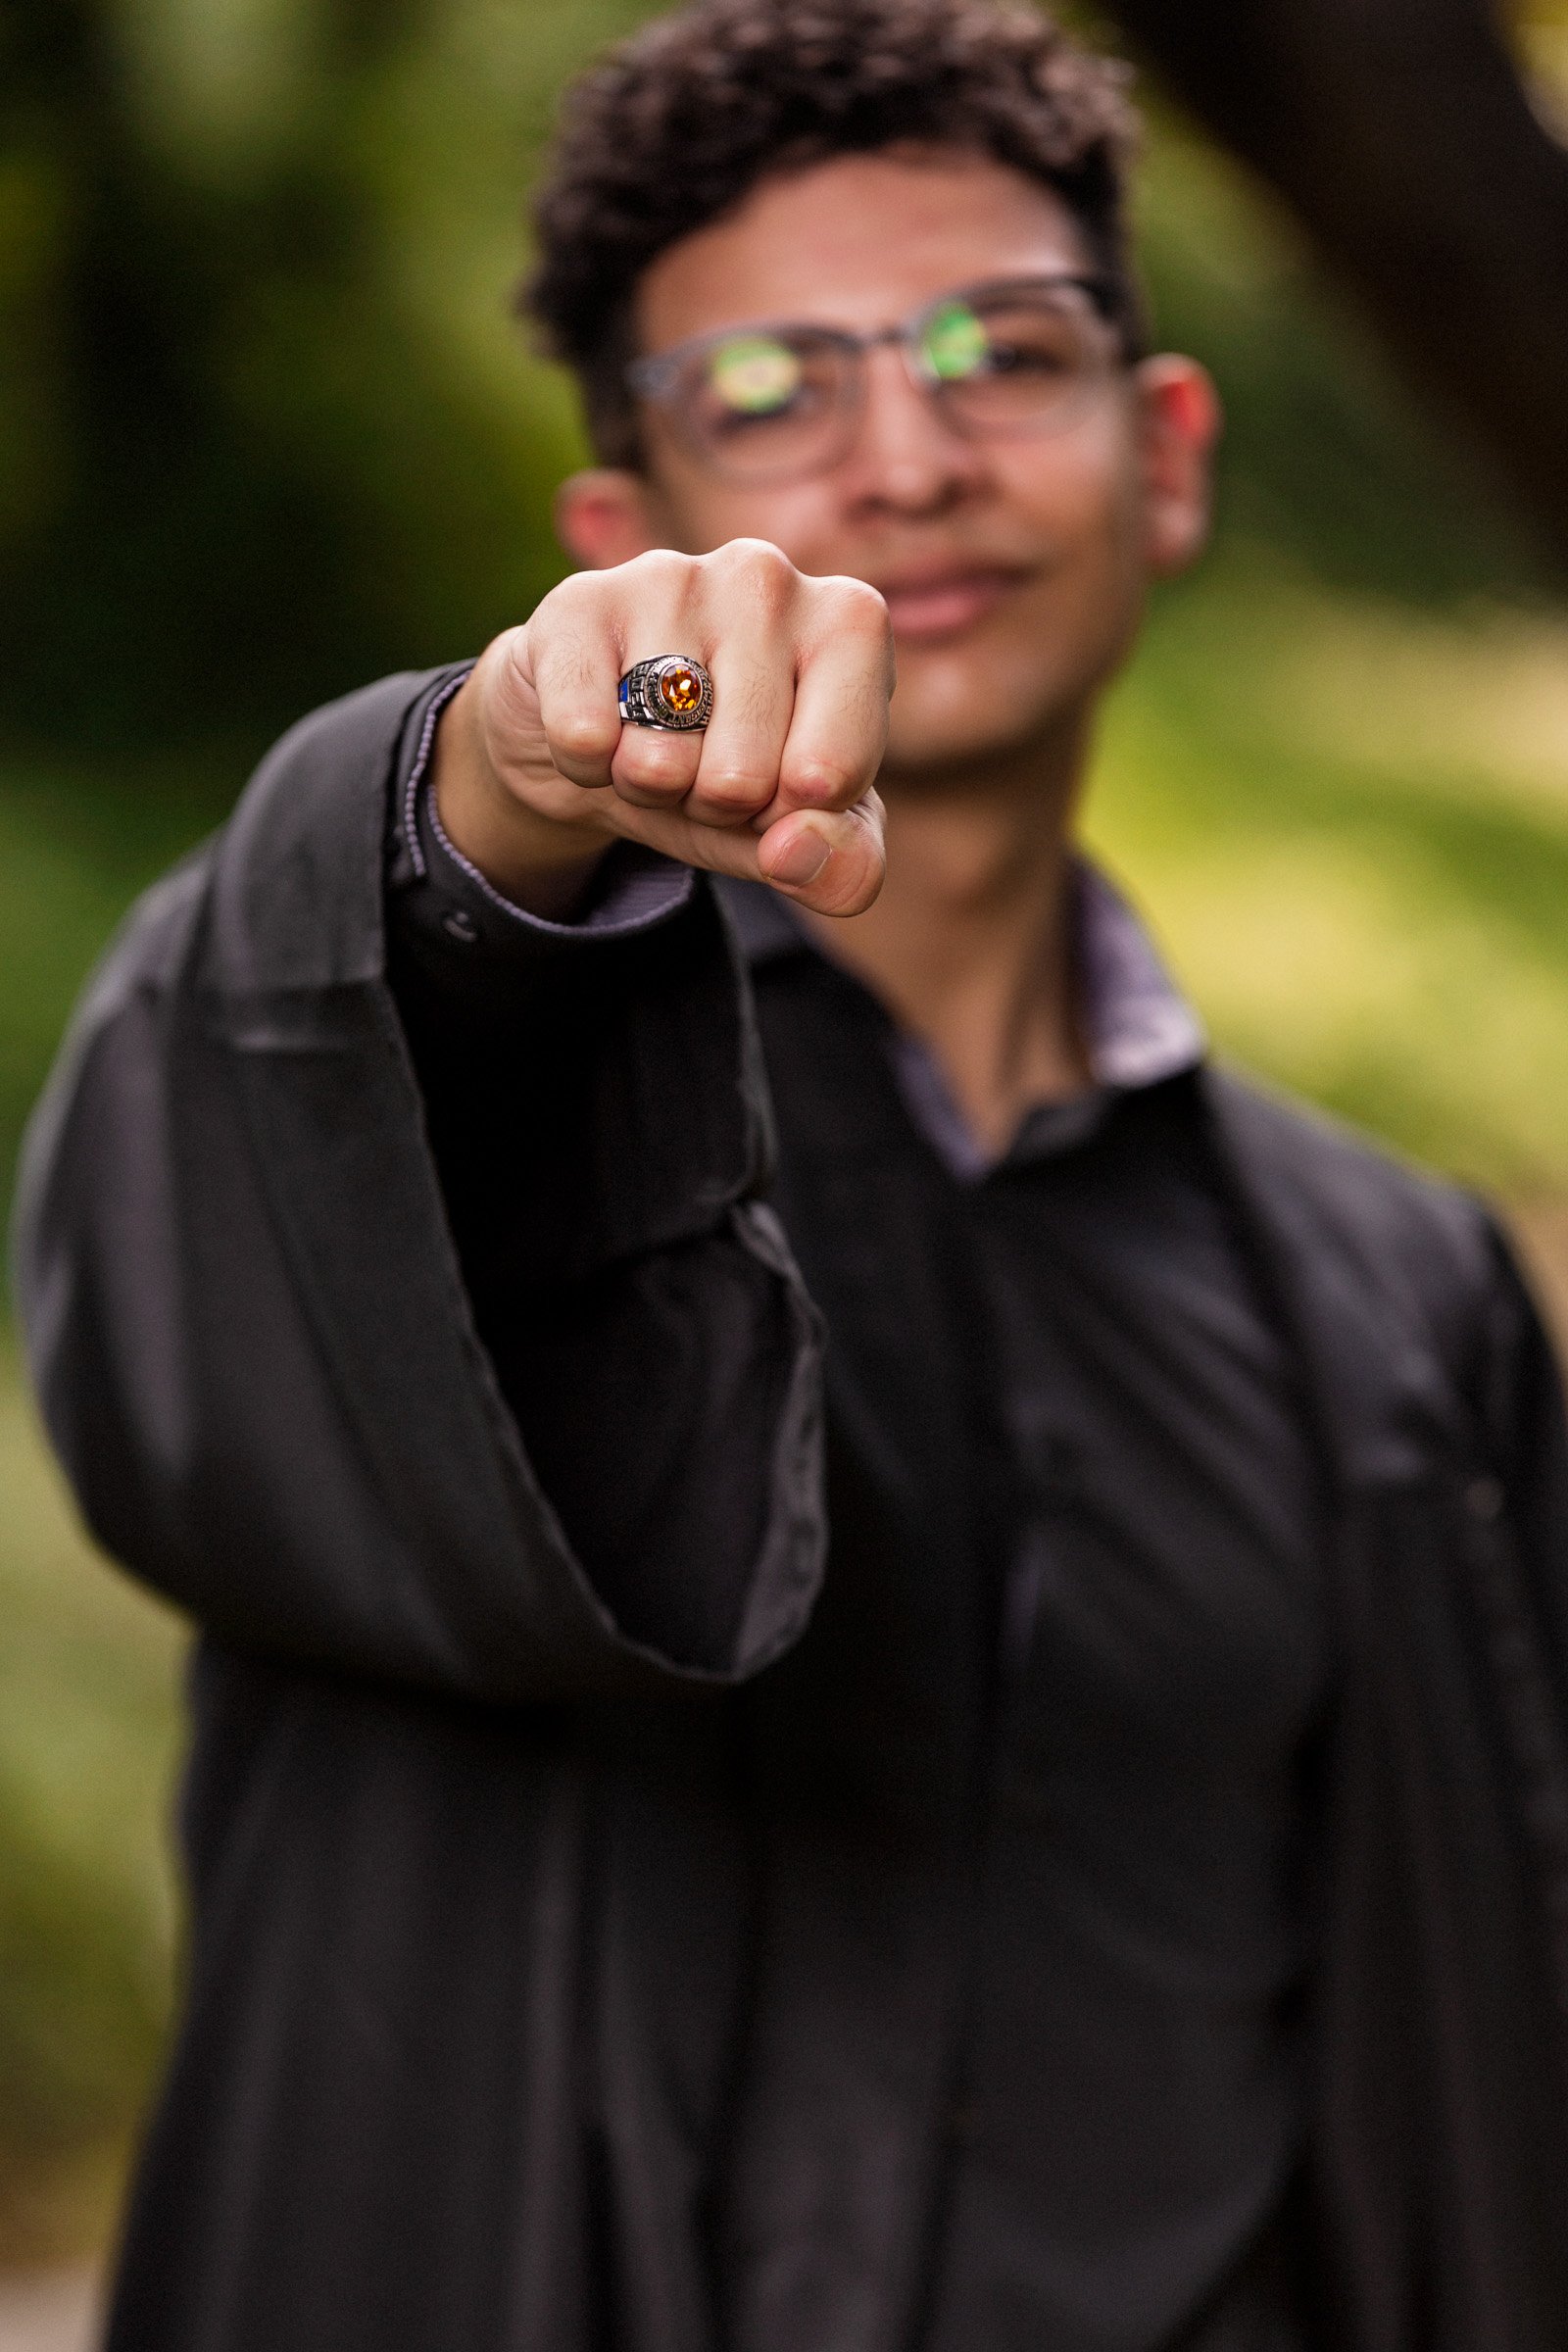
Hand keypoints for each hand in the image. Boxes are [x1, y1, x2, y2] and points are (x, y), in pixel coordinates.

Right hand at [432, 540, 891, 919]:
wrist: (600, 732)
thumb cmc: (726, 767)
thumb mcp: (803, 826)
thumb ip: (844, 859)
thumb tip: (795, 852)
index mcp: (850, 622)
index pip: (834, 775)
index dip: (792, 816)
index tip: (779, 784)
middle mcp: (768, 578)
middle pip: (744, 778)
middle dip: (715, 805)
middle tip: (703, 762)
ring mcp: (673, 577)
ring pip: (661, 763)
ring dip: (649, 789)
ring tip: (651, 743)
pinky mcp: (580, 599)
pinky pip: (585, 738)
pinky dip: (585, 768)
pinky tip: (598, 727)